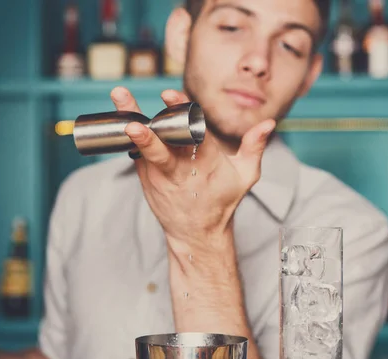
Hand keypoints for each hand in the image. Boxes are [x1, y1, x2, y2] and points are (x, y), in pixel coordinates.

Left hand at [110, 86, 275, 248]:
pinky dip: (130, 142)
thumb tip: (268, 124)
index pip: (194, 133)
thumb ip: (254, 147)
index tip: (169, 95)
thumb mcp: (246, 176)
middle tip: (132, 122)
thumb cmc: (222, 200)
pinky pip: (138, 156)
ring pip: (145, 151)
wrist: (198, 233)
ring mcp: (161, 176)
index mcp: (207, 163)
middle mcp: (182, 170)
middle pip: (163, 148)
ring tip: (120, 117)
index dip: (182, 112)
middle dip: (149, 134)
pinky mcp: (148, 179)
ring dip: (132, 134)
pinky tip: (119, 124)